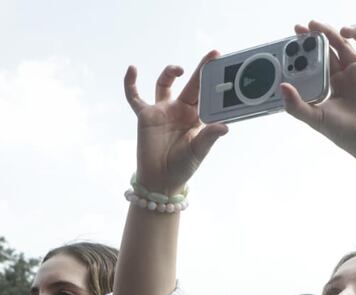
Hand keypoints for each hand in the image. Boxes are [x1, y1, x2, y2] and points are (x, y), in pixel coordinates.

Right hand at [124, 53, 228, 195]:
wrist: (160, 180)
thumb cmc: (183, 167)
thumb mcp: (198, 151)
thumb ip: (209, 136)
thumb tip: (225, 127)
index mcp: (197, 118)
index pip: (208, 96)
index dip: (215, 83)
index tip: (225, 71)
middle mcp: (181, 110)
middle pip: (192, 84)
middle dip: (201, 69)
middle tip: (214, 54)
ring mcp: (163, 111)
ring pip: (165, 84)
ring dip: (169, 73)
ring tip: (177, 70)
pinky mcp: (145, 115)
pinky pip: (135, 96)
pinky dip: (130, 83)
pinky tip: (132, 69)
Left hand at [282, 21, 355, 173]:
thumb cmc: (346, 134)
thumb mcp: (315, 118)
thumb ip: (296, 105)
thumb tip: (282, 86)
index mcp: (337, 82)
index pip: (323, 56)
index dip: (311, 43)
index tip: (298, 33)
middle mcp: (353, 74)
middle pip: (339, 45)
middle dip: (325, 32)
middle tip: (311, 25)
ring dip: (355, 30)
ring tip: (343, 31)